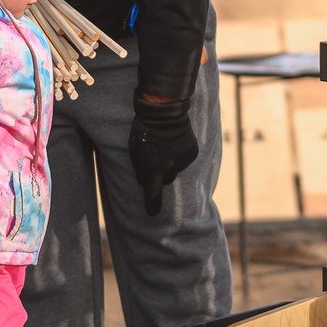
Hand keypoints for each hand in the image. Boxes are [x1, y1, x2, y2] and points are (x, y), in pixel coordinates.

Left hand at [129, 94, 197, 214]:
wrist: (164, 112)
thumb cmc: (144, 131)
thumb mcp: (135, 152)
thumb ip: (140, 169)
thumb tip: (144, 182)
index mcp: (153, 170)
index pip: (152, 194)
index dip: (152, 205)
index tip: (153, 213)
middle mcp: (170, 169)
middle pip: (166, 180)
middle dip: (161, 174)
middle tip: (155, 159)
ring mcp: (183, 161)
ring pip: (176, 168)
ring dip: (171, 162)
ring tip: (165, 146)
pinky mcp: (192, 153)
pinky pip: (185, 159)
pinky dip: (180, 154)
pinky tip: (175, 143)